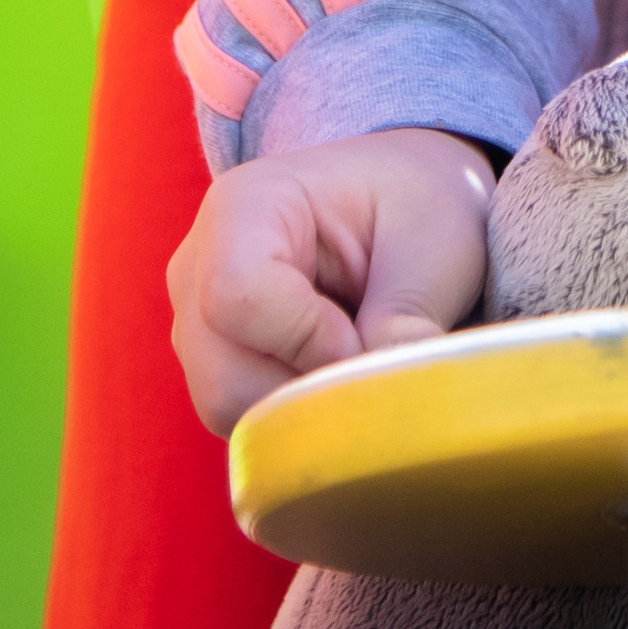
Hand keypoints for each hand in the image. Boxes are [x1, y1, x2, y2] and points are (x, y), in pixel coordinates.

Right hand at [170, 127, 496, 434]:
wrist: (403, 204)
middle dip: (309, 390)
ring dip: (306, 411)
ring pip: (228, 410)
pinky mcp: (214, 370)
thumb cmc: (415, 202)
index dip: (306, 338)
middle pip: (223, 374)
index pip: (236, 296)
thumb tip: (394, 406)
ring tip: (359, 361)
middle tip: (374, 364)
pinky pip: (243, 425)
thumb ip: (406, 320)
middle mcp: (199, 267)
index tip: (364, 339)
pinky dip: (298, 421)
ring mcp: (198, 324)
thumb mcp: (430, 242)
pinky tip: (337, 376)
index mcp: (244, 205)